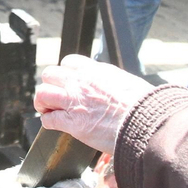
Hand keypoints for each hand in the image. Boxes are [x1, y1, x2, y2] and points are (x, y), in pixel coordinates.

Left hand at [34, 54, 153, 152]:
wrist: (144, 122)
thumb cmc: (142, 105)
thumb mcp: (127, 82)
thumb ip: (112, 81)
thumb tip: (115, 86)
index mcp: (95, 71)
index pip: (68, 62)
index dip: (65, 73)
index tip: (68, 83)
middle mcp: (81, 83)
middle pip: (49, 75)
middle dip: (50, 86)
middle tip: (54, 97)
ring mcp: (74, 102)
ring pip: (42, 94)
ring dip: (43, 103)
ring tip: (48, 110)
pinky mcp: (72, 123)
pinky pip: (48, 119)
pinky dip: (47, 122)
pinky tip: (53, 125)